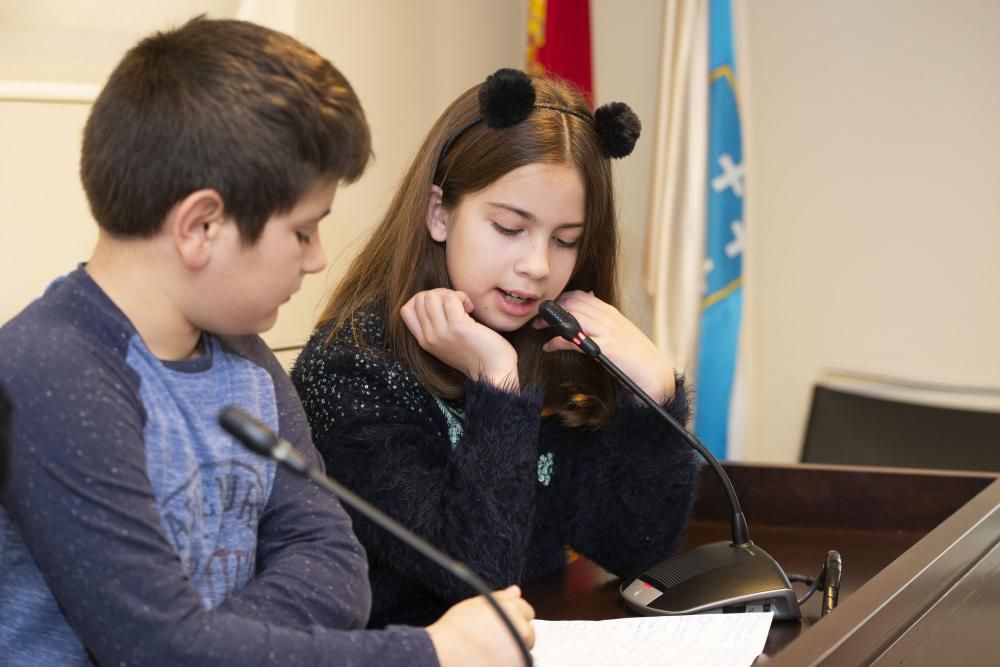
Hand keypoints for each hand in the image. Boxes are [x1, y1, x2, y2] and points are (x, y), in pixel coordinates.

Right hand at [401, 289, 518, 388]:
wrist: (495, 372)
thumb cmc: (477, 353)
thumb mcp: (447, 343)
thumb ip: (436, 326)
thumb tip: (435, 298)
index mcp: (424, 342)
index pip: (406, 310)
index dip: (422, 299)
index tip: (441, 306)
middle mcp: (429, 338)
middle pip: (420, 299)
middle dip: (439, 293)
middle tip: (456, 304)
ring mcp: (442, 333)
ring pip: (432, 296)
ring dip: (450, 294)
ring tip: (463, 306)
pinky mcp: (458, 327)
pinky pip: (451, 298)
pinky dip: (462, 296)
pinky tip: (471, 308)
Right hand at [427, 586, 535, 666]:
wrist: (440, 656)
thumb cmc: (453, 631)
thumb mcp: (475, 605)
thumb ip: (500, 597)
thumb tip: (516, 591)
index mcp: (510, 610)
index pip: (527, 610)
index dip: (512, 616)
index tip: (500, 623)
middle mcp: (519, 630)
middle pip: (528, 632)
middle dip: (515, 635)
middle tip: (492, 639)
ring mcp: (519, 653)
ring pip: (524, 651)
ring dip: (513, 652)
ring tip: (488, 652)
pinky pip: (520, 665)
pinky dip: (509, 663)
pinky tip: (490, 661)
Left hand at [534, 291, 675, 402]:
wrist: (653, 373)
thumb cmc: (637, 357)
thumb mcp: (622, 333)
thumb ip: (605, 322)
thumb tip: (590, 309)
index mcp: (611, 313)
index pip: (581, 295)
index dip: (561, 298)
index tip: (549, 307)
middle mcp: (608, 318)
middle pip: (572, 303)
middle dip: (551, 308)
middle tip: (537, 317)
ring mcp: (606, 331)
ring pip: (570, 316)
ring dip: (549, 321)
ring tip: (537, 327)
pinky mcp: (603, 347)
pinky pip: (573, 339)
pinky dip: (556, 341)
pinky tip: (548, 347)